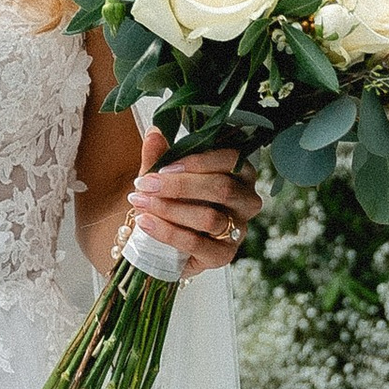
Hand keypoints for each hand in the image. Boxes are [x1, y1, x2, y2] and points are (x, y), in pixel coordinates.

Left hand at [127, 127, 260, 277]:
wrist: (159, 242)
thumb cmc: (169, 200)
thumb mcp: (161, 175)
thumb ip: (159, 155)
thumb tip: (155, 132)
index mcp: (239, 172)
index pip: (232, 159)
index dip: (198, 161)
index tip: (165, 166)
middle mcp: (247, 200)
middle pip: (222, 188)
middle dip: (179, 185)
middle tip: (144, 184)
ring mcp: (239, 230)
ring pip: (210, 217)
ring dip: (170, 209)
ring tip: (141, 202)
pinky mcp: (224, 256)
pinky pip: (198, 245)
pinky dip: (167, 232)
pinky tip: (144, 222)